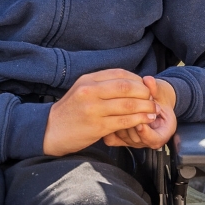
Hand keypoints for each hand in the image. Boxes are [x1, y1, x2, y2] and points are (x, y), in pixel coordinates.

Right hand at [43, 69, 157, 156]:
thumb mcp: (81, 90)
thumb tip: (129, 83)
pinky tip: (146, 120)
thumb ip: (101, 85)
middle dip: (145, 93)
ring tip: (154, 110)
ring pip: (128, 104)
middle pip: (127, 87)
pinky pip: (124, 121)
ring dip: (145, 107)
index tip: (146, 87)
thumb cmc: (69, 112)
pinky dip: (139, 120)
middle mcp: (90, 91)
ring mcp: (94, 109)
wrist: (50, 130)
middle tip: (153, 99)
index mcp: (88, 80)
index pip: (119, 74)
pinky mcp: (97, 126)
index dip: (137, 79)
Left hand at [108, 77, 176, 149]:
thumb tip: (148, 80)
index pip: (154, 140)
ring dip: (118, 124)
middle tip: (124, 110)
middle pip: (136, 139)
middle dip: (130, 124)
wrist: (151, 103)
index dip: (146, 132)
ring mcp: (132, 141)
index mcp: (162, 133)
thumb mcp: (159, 92)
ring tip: (115, 109)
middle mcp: (146, 141)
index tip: (140, 124)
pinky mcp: (120, 139)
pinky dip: (109, 129)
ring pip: (122, 137)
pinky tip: (107, 116)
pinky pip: (112, 139)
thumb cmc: (157, 98)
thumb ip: (155, 88)